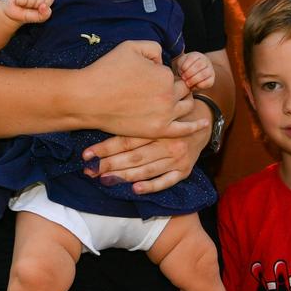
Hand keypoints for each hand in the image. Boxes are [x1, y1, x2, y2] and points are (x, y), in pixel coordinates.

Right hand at [3, 0, 53, 23]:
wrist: (12, 15)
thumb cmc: (26, 14)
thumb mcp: (37, 18)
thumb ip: (44, 15)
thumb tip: (44, 6)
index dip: (43, 6)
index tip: (37, 9)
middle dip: (35, 6)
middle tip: (29, 8)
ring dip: (27, 4)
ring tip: (24, 5)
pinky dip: (20, 2)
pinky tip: (18, 2)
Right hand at [80, 40, 206, 141]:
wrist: (88, 98)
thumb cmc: (107, 70)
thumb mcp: (131, 46)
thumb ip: (155, 48)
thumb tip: (163, 60)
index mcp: (165, 75)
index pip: (176, 74)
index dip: (165, 74)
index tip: (151, 77)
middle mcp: (169, 95)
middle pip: (183, 90)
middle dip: (175, 88)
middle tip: (156, 90)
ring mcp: (164, 115)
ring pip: (186, 107)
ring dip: (183, 103)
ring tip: (171, 101)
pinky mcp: (157, 131)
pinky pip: (183, 130)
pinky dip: (195, 127)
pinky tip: (203, 123)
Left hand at [82, 75, 209, 193]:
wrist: (203, 119)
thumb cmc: (170, 110)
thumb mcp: (155, 101)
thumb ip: (134, 107)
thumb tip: (100, 108)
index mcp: (158, 124)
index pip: (126, 139)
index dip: (104, 148)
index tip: (86, 154)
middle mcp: (168, 141)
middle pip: (134, 156)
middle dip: (109, 165)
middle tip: (89, 171)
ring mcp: (177, 157)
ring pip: (147, 169)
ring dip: (124, 177)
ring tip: (104, 180)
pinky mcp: (184, 170)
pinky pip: (166, 181)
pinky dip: (151, 185)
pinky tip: (135, 188)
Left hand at [175, 51, 215, 90]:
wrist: (192, 76)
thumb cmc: (186, 68)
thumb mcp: (181, 63)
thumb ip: (181, 64)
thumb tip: (183, 70)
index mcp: (197, 55)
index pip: (192, 58)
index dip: (186, 65)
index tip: (181, 70)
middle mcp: (206, 61)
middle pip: (199, 65)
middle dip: (189, 72)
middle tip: (183, 77)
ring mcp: (210, 70)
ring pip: (204, 74)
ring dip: (194, 79)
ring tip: (187, 83)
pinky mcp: (211, 80)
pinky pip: (208, 82)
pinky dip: (199, 85)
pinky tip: (193, 86)